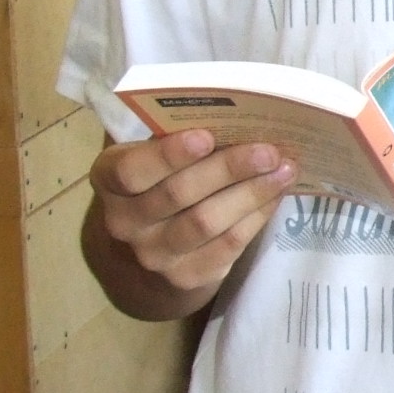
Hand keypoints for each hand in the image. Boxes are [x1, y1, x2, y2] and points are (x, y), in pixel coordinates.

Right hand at [88, 129, 295, 301]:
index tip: (207, 136)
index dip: (168, 154)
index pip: (132, 169)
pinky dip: (255, 217)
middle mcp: (124, 221)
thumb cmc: (157, 182)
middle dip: (229, 169)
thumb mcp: (150, 157)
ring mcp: (153, 254)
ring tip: (284, 170)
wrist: (147, 250)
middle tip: (269, 150)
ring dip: (251, 193)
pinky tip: (276, 195)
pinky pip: (226, 245)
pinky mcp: (185, 277)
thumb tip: (238, 115)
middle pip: (179, 194)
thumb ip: (175, 138)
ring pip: (207, 222)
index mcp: (109, 178)